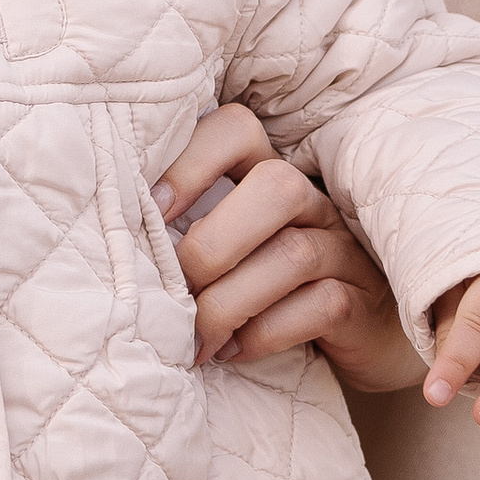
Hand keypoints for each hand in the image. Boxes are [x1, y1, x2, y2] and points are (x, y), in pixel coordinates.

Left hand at [154, 105, 420, 394]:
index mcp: (268, 175)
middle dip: (212, 244)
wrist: (361, 338)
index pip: (237, 128)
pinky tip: (233, 351)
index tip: (151, 210)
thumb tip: (117, 249)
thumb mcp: (227, 252)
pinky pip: (322, 306)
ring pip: (294, 254)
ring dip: (229, 301)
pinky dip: (265, 333)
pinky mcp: (361, 304)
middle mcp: (312, 202)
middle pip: (276, 185)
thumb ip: (186, 235)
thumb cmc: (266, 290)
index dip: (191, 160)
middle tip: (176, 292)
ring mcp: (343, 251)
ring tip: (196, 338)